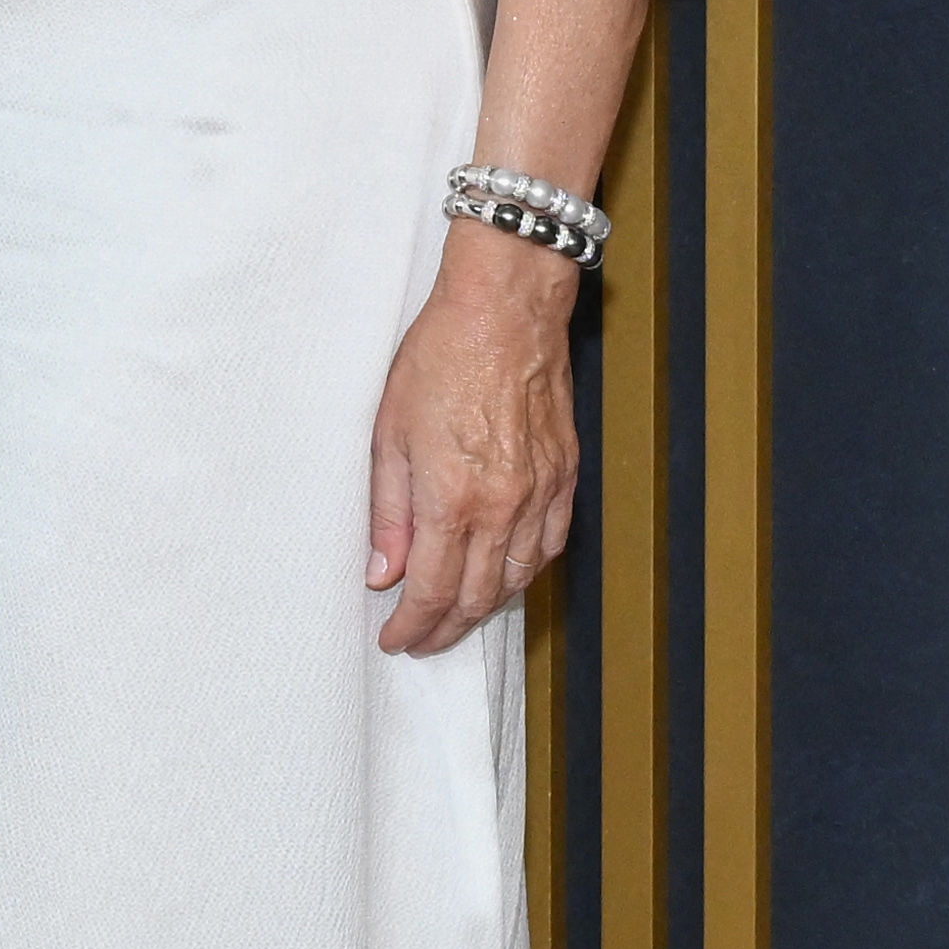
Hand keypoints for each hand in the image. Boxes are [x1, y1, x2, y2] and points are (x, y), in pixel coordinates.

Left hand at [366, 220, 581, 655]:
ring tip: (458, 616)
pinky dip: (526, 571)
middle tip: (422, 639)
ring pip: (518, 578)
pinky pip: (550, 544)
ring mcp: (541, 492)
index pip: (432, 591)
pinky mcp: (565, 474)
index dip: (413, 626)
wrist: (505, 308)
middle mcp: (502, 506)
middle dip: (446, 628)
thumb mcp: (390, 431)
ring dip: (486, 607)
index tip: (397, 640)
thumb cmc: (440, 355)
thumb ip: (388, 509)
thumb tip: (383, 571)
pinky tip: (508, 576)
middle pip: (477, 596)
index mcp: (452, 497)